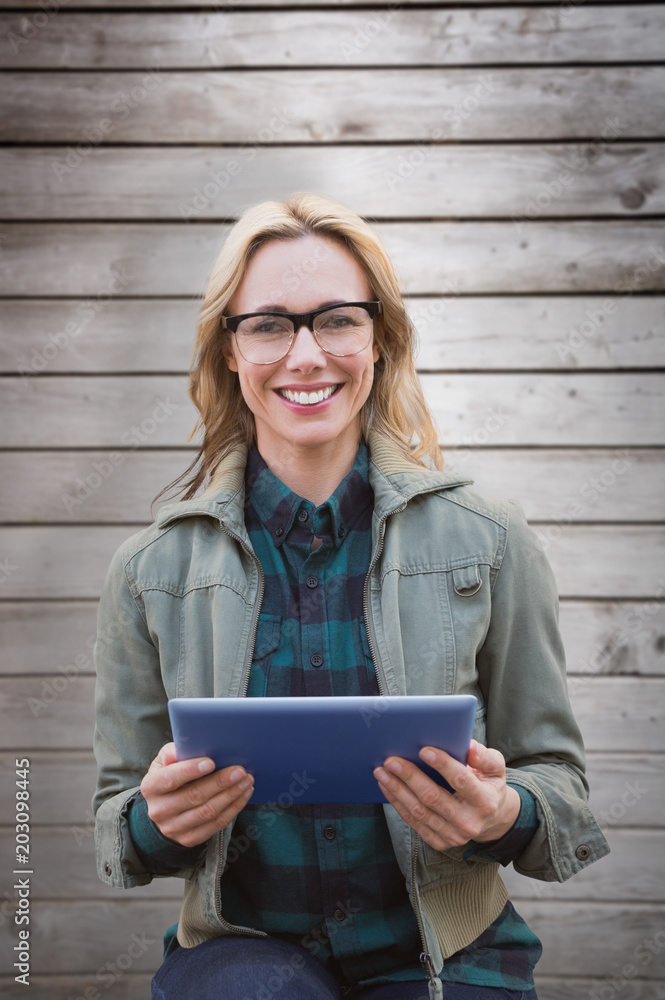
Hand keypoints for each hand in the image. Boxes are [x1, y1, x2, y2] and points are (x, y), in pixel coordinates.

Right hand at [140, 743, 253, 847]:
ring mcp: (173, 828)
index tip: (211, 762)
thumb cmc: (169, 775)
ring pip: (208, 812)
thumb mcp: (165, 760)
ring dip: (231, 795)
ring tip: (246, 781)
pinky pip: (216, 825)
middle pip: (194, 796)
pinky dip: (233, 808)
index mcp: (151, 786)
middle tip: (239, 770)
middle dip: (220, 782)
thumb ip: (174, 752)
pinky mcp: (189, 838)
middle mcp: (159, 810)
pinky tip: (243, 794)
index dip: (190, 771)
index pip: (170, 779)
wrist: (164, 808)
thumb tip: (188, 745)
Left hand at [373, 739, 520, 851]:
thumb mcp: (496, 769)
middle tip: (391, 760)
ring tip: (382, 772)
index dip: (442, 765)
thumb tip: (468, 747)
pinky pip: (414, 822)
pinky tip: (387, 787)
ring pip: (419, 811)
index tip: (424, 749)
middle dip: (410, 777)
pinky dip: (397, 803)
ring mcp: (453, 835)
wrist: (492, 819)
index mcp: (485, 801)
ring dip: (397, 790)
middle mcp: (469, 822)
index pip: (461, 781)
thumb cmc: (489, 785)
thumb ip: (484, 757)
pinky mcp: (439, 841)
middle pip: (433, 798)